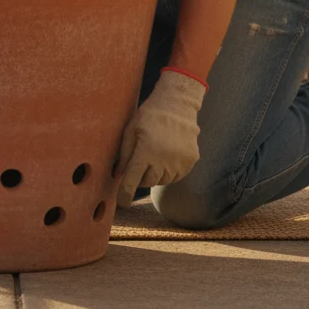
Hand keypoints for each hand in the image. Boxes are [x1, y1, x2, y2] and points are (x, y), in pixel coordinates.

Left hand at [114, 69, 206, 207]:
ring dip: (156, 174)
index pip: (132, 180)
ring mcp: (179, 162)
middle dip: (141, 176)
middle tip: (141, 161)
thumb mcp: (130, 131)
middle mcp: (163, 160)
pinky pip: (176, 175)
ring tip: (156, 154)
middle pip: (148, 182)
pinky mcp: (191, 161)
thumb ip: (124, 155)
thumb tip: (117, 175)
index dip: (125, 194)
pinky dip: (169, 171)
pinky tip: (167, 155)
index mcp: (145, 152)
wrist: (178, 105)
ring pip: (163, 180)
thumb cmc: (149, 116)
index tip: (122, 203)